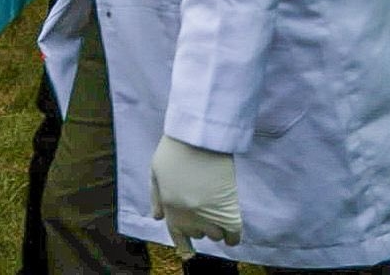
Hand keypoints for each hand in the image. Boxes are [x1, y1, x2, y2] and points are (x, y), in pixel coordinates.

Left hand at [149, 134, 241, 257]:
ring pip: (214, 235)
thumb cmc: (173, 150)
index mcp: (169, 207)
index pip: (177, 236)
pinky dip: (233, 235)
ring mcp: (208, 213)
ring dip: (215, 227)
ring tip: (216, 212)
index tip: (188, 252)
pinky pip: (233, 233)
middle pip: (197, 234)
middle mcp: (188, 215)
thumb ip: (156, 197)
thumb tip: (157, 218)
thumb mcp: (155, 172)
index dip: (184, 246)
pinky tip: (232, 230)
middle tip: (202, 209)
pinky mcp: (228, 207)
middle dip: (199, 225)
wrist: (197, 137)